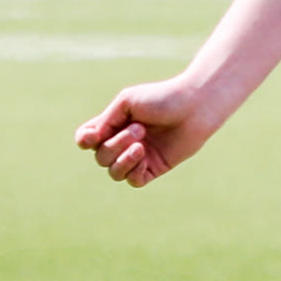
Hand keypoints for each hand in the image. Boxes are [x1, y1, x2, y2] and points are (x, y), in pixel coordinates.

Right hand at [74, 77, 217, 187]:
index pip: (87, 140)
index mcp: (114, 124)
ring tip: (142, 144)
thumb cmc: (162, 98)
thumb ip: (106, 121)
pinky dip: (134, 171)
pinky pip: (134, 181)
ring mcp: (139, 157)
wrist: (195, 107)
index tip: (95, 136)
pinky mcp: (154, 168)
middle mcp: (123, 142)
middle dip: (115, 145)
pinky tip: (144, 156)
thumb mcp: (127, 102)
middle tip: (140, 128)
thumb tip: (89, 142)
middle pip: (101, 157)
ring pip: (114, 172)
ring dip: (123, 159)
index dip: (85, 141)